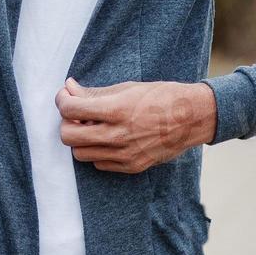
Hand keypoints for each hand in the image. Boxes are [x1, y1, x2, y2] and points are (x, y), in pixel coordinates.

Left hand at [55, 77, 216, 172]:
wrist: (192, 117)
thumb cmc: (159, 97)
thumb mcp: (125, 88)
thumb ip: (93, 93)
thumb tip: (68, 88)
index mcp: (116, 110)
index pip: (70, 109)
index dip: (62, 101)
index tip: (66, 97)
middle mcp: (118, 135)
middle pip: (68, 136)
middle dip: (67, 123)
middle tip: (77, 115)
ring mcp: (125, 154)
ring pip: (80, 154)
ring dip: (80, 140)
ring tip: (93, 127)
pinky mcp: (132, 166)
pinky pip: (99, 164)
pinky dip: (97, 152)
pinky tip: (107, 139)